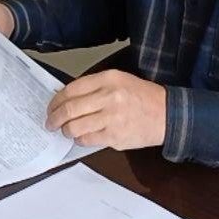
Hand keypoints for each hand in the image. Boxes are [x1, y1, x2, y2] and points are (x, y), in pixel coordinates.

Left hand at [46, 69, 166, 149]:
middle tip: (50, 122)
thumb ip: (94, 87)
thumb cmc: (142, 97)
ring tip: (65, 131)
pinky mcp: (115, 137)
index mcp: (108, 79)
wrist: (167, 114)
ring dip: (66, 130)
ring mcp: (112, 118)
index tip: (51, 106)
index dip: (56, 100)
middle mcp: (109, 97)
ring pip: (75, 127)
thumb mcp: (119, 80)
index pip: (72, 89)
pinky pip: (88, 139)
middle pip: (70, 109)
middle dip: (55, 118)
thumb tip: (67, 98)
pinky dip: (80, 139)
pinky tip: (81, 137)